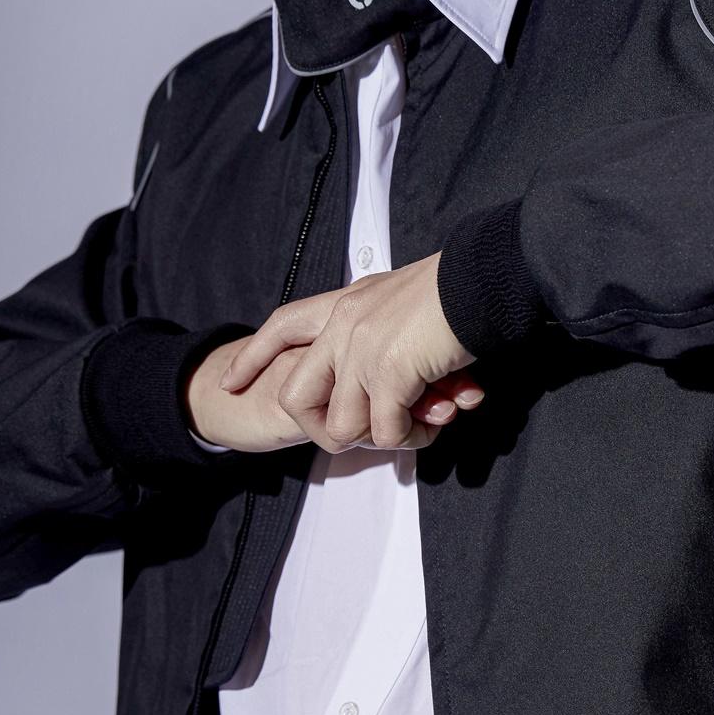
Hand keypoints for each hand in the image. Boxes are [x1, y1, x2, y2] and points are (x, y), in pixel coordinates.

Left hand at [186, 253, 483, 452]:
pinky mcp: (389, 372)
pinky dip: (414, 436)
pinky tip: (440, 418)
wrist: (484, 278)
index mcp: (348, 302)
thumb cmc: (461, 291)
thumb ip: (387, 337)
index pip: (282, 326)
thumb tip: (396, 388)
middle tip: (366, 435)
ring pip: (344, 427)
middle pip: (296, 398)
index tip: (229, 383)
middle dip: (323, 429)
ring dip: (385, 436)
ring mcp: (361, 350)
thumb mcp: (405, 305)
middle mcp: (345, 325)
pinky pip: (387, 431)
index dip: (252, 357)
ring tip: (422, 425)